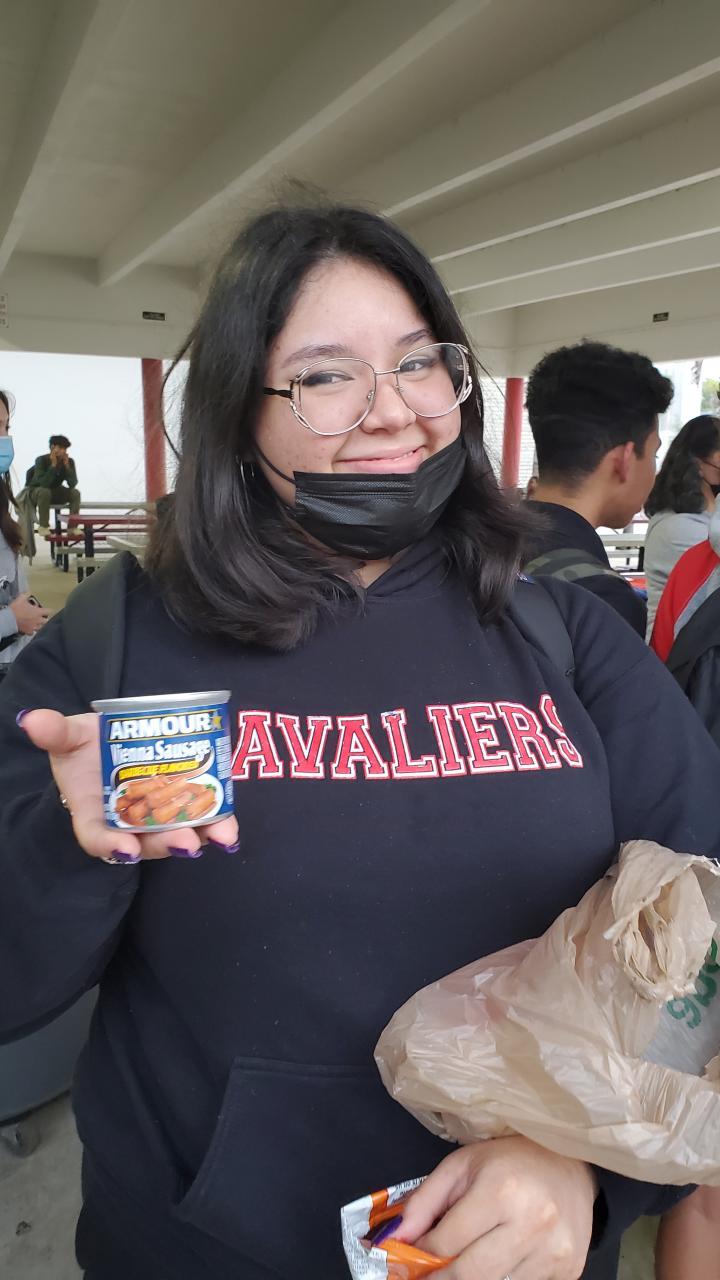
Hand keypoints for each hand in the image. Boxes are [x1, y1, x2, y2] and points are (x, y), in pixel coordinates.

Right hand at [10, 593, 50, 634]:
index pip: (49, 611)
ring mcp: (34, 627)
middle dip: (46, 619)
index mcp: (38, 612)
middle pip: (47, 621)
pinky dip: (32, 631)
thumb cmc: (16, 608)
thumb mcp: (21, 598)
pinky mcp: (28, 631)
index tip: (50, 610)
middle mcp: (38, 620)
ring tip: (39, 624)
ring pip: (41, 628)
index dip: (50, 610)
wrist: (10, 619)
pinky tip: (31, 630)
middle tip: (44, 618)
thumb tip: (29, 592)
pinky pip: (33, 633)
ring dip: (40, 626)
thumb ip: (26, 595)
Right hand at [18, 709, 239, 861]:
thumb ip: (55, 732)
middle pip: (146, 843)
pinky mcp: (183, 806)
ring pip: (178, 835)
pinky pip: (200, 819)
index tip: (124, 849)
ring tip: (222, 835)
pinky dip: (217, 824)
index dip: (110, 846)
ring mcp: (156, 819)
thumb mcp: (68, 738)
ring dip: (202, 836)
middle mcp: (126, 824)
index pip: (97, 838)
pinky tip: (232, 829)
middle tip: (187, 842)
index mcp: (93, 813)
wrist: (113, 742)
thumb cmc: (85, 748)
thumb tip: (32, 720)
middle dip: (168, 843)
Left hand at [396, 1137, 596, 1279]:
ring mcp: (553, 1251)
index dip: (421, 1255)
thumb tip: (397, 1238)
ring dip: (475, 1277)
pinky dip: (505, 1277)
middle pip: (469, 1276)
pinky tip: (503, 1256)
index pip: (446, 1243)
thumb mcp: (461, 1165)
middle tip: (428, 1274)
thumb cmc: (510, 1161)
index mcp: (500, 1191)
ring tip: (468, 1258)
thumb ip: (425, 1201)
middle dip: (440, 1278)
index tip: (410, 1258)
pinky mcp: (569, 1269)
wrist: (571, 1164)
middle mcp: (531, 1224)